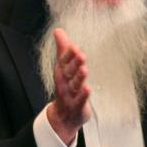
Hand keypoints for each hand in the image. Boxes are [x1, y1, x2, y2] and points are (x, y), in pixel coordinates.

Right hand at [45, 28, 90, 143]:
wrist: (63, 115)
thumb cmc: (65, 88)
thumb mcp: (63, 67)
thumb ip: (63, 49)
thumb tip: (58, 30)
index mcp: (62, 72)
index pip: (64, 61)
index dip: (69, 54)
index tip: (74, 46)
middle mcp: (64, 82)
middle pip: (69, 72)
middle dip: (74, 63)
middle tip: (80, 54)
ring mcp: (70, 95)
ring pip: (74, 85)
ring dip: (79, 77)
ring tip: (84, 69)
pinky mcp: (77, 106)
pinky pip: (80, 100)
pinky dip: (83, 95)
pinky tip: (88, 89)